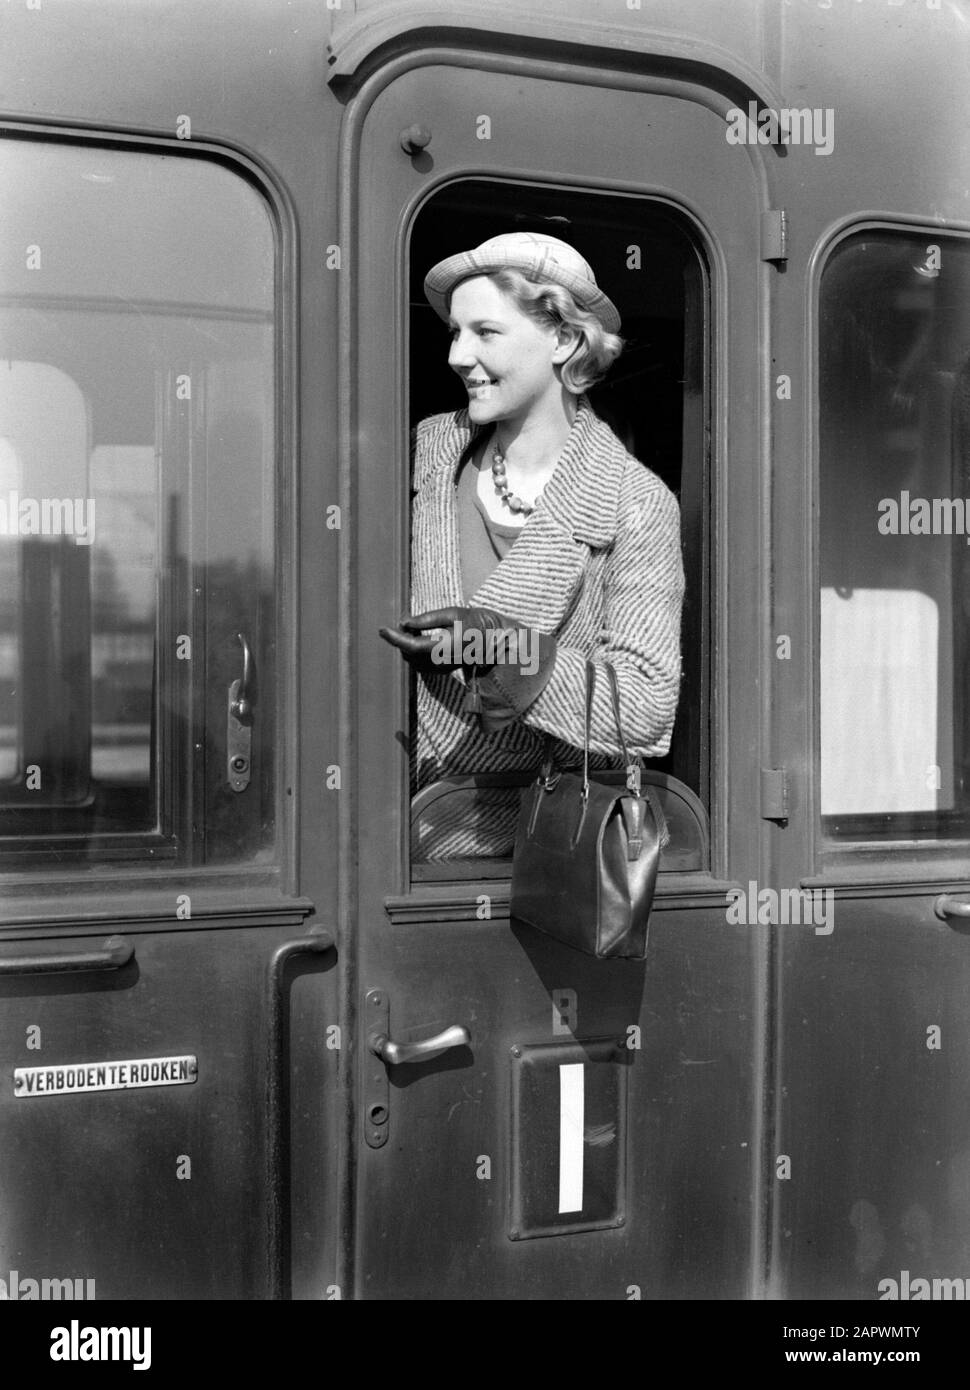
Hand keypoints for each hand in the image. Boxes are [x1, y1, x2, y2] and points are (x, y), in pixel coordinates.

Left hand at [379, 606, 509, 668]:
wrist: (492, 641)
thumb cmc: (475, 623)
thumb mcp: (452, 614)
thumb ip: (426, 619)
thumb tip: (404, 622)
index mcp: (445, 646)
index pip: (411, 646)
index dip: (395, 638)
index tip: (382, 630)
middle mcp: (441, 661)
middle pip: (409, 653)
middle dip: (401, 639)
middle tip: (404, 623)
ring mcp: (441, 668)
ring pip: (412, 659)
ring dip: (406, 645)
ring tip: (414, 629)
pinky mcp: (441, 670)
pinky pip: (419, 662)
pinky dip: (414, 651)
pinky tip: (420, 638)